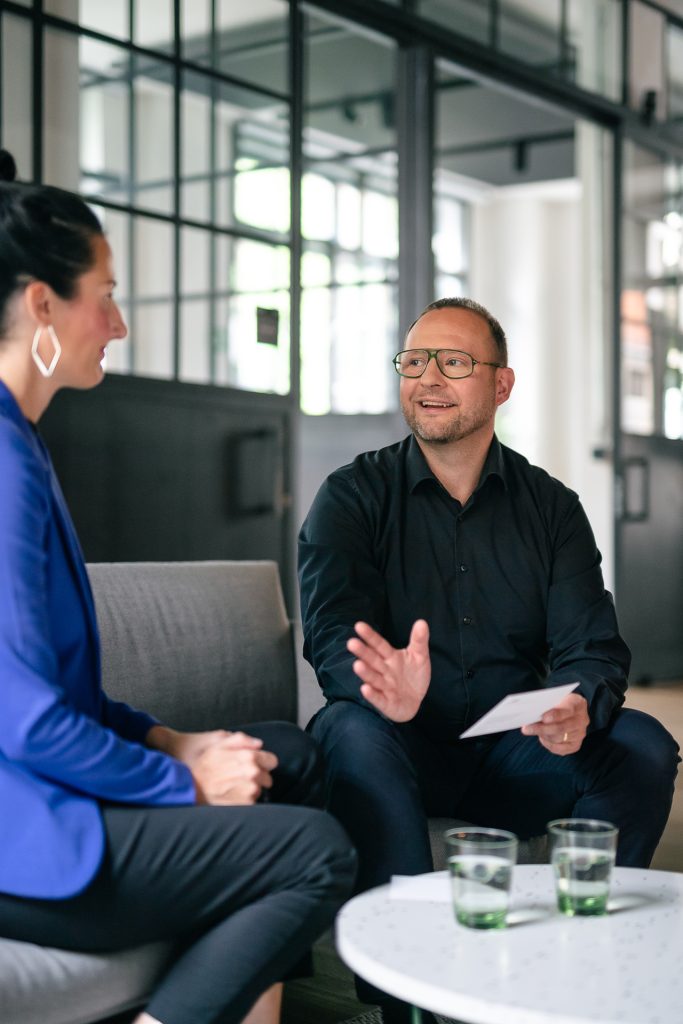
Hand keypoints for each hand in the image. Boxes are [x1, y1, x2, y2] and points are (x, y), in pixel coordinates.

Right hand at [147, 726, 276, 803]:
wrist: (190, 786)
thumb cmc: (203, 765)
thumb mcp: (218, 743)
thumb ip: (241, 739)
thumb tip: (258, 743)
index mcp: (249, 757)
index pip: (271, 760)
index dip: (263, 761)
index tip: (254, 763)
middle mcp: (252, 774)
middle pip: (267, 776)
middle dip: (257, 775)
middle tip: (238, 775)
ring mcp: (250, 791)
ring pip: (260, 789)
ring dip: (250, 787)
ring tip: (232, 785)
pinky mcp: (245, 805)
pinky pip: (252, 801)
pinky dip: (244, 799)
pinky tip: (230, 794)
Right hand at [347, 619, 430, 721]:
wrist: (415, 701)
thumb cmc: (413, 676)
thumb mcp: (420, 656)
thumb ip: (419, 640)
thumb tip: (422, 621)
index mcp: (391, 657)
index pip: (379, 645)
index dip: (370, 636)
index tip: (359, 625)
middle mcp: (384, 671)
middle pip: (373, 660)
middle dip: (363, 653)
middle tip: (351, 643)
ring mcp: (384, 687)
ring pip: (373, 678)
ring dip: (365, 673)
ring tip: (357, 665)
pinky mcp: (386, 703)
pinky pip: (378, 698)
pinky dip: (372, 694)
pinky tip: (365, 688)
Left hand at [521, 692, 588, 755]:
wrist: (571, 710)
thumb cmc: (559, 703)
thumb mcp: (555, 697)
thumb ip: (547, 704)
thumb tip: (531, 713)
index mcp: (577, 704)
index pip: (567, 710)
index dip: (555, 715)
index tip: (543, 718)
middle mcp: (582, 720)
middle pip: (561, 727)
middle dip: (542, 728)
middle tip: (527, 728)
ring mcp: (580, 733)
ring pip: (559, 738)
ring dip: (543, 735)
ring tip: (531, 730)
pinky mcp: (576, 745)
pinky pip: (560, 749)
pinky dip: (549, 744)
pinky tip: (542, 738)